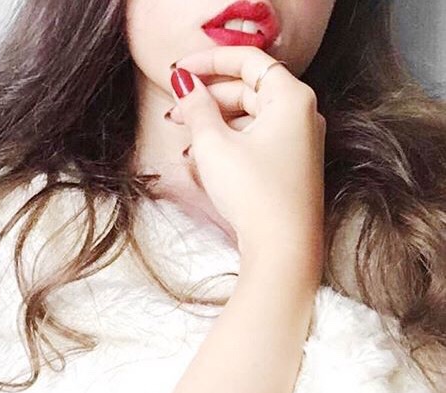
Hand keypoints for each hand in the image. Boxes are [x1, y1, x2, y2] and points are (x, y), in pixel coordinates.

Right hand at [166, 46, 324, 267]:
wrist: (283, 248)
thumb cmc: (255, 194)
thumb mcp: (214, 144)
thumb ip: (196, 107)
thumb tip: (184, 83)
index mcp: (290, 97)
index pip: (248, 60)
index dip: (209, 60)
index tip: (179, 69)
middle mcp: (301, 114)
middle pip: (247, 88)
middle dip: (207, 97)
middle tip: (174, 109)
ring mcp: (298, 140)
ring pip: (249, 115)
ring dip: (213, 122)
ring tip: (183, 136)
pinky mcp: (291, 164)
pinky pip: (256, 138)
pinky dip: (228, 141)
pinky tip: (202, 157)